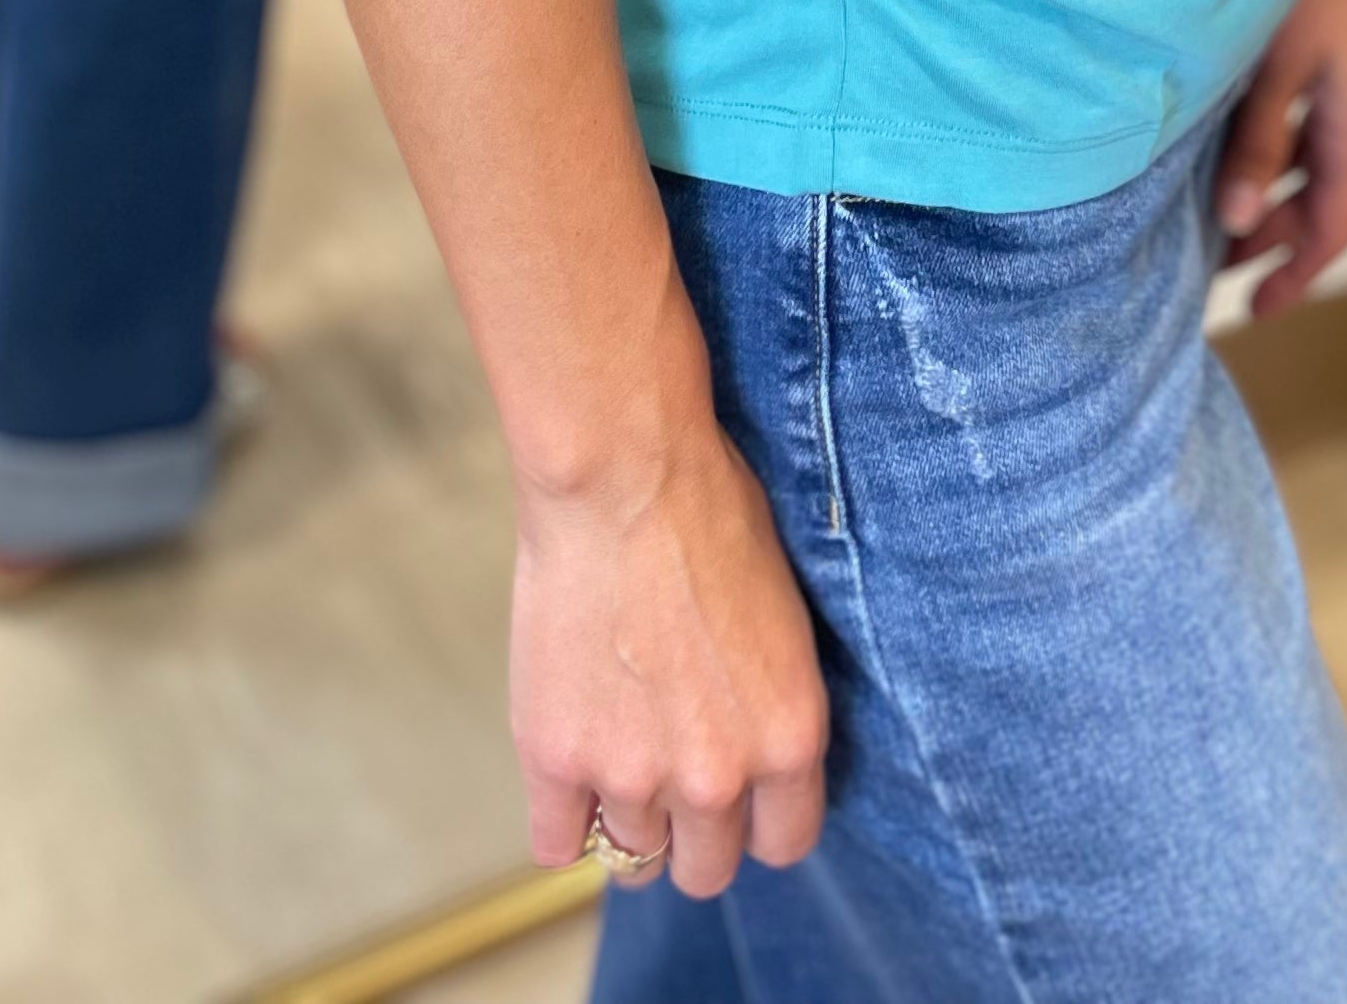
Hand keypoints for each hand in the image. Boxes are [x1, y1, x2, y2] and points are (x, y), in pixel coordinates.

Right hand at [510, 370, 829, 898]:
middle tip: (670, 771)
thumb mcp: (783, 621)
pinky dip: (562, 818)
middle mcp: (717, 777)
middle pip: (706, 868)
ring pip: (633, 858)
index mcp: (789, 739)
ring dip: (626, 816)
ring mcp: (632, 776)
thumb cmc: (711, 516)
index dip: (757, 819)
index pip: (783, 843)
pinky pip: (557, 846)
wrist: (624, 477)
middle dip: (692, 831)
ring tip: (617, 748)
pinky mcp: (557, 761)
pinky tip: (569, 770)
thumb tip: (752, 756)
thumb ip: (768, 707)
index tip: (738, 794)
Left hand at [1217, 0, 1346, 316]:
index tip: (1256, 310)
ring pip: (1315, 161)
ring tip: (1215, 211)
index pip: (1333, 228)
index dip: (1295, 275)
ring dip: (1271, 193)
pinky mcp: (1340, 51)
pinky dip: (1276, 149)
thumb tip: (1238, 219)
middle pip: (1323, 199)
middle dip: (1273, 239)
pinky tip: (1232, 142)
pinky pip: (1311, 124)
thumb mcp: (1280, 65)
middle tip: (1215, 265)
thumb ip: (1259, 141)